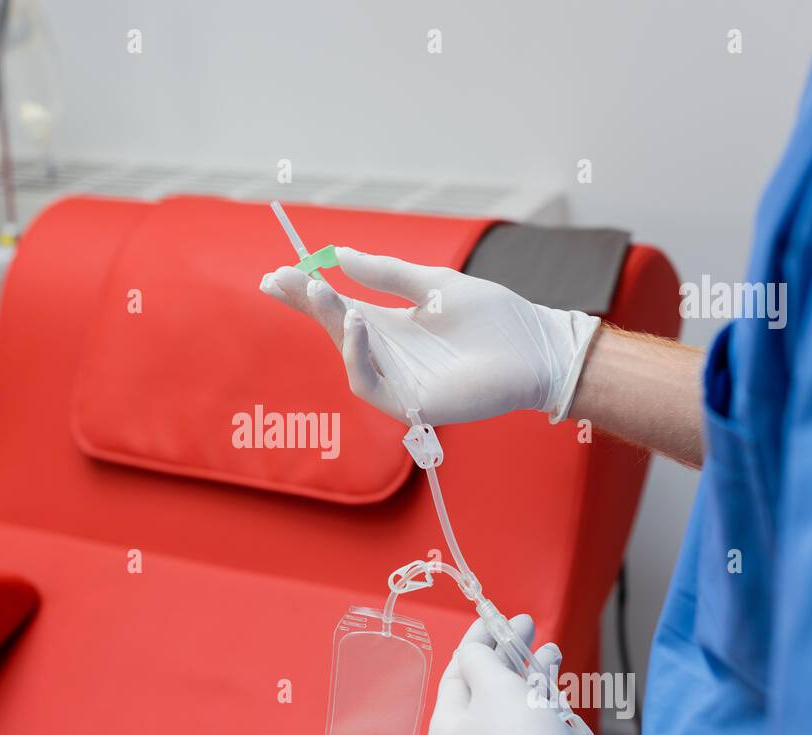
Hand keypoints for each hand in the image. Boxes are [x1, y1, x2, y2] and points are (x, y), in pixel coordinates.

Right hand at [260, 247, 598, 424]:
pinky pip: (368, 382)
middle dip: (306, 304)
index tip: (276, 274)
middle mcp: (387, 354)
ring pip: (346, 354)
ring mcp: (396, 379)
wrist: (536, 349)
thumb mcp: (434, 284)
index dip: (306, 293)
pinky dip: (356, 353)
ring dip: (329, 321)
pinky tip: (356, 323)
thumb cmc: (495, 319)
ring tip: (320, 290)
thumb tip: (338, 254)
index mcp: (391, 325)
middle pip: (333, 327)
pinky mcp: (409, 403)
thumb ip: (388, 274)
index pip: (337, 307)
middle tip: (281, 279)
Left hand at [426, 616, 605, 734]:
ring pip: (510, 708)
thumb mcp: (493, 685)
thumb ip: (479, 659)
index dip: (477, 641)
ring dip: (529, 676)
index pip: (456, 675)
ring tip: (548, 651)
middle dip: (508, 656)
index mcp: (445, 732)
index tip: (495, 618)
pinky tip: (554, 683)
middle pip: (484, 690)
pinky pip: (528, 729)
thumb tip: (473, 649)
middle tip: (526, 627)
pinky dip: (540, 704)